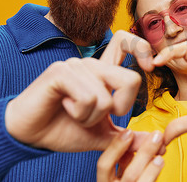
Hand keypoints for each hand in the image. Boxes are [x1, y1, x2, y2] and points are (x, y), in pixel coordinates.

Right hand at [5, 30, 153, 151]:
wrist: (31, 135)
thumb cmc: (64, 129)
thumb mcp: (101, 136)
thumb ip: (126, 137)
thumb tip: (155, 143)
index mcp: (103, 73)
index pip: (126, 42)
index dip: (142, 49)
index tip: (150, 67)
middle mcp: (92, 64)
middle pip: (131, 80)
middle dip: (120, 109)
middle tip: (99, 114)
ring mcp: (76, 66)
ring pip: (106, 97)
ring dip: (91, 117)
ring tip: (74, 113)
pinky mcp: (61, 72)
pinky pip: (88, 97)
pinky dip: (79, 113)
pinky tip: (64, 107)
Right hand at [97, 130, 164, 181]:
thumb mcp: (120, 173)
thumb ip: (124, 159)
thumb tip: (135, 138)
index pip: (104, 165)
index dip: (116, 147)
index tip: (129, 132)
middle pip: (129, 174)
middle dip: (144, 153)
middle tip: (156, 137)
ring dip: (153, 167)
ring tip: (161, 154)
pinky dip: (154, 173)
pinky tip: (160, 162)